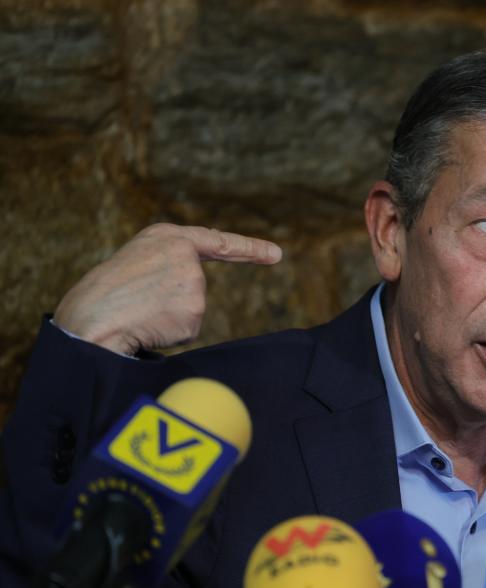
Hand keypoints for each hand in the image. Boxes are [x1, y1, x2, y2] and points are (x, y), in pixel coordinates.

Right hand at [53, 223, 282, 354]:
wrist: (89, 321)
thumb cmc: (104, 296)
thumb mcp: (136, 264)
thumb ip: (169, 268)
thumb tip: (190, 298)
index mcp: (167, 236)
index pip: (218, 241)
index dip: (249, 249)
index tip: (275, 254)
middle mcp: (185, 253)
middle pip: (196, 287)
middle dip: (173, 303)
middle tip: (139, 305)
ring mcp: (193, 280)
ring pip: (192, 309)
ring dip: (170, 318)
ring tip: (140, 313)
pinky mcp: (196, 308)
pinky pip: (189, 328)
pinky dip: (172, 333)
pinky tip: (150, 326)